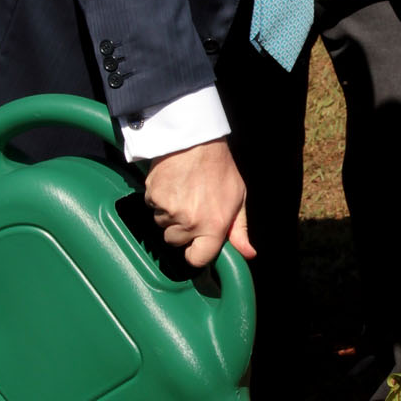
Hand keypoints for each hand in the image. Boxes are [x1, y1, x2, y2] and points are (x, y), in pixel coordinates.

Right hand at [143, 139, 253, 268]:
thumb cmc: (220, 169)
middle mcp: (189, 222)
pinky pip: (152, 207)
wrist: (195, 140)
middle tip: (192, 208)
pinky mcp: (153, 196)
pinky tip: (172, 185)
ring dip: (170, 214)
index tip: (196, 245)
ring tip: (183, 192)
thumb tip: (248, 254)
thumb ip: (240, 230)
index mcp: (213, 226)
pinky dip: (159, 200)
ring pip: (162, 224)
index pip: (197, 260)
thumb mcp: (238, 198)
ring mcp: (168, 210)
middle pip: (175, 241)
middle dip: (181, 230)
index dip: (195, 253)